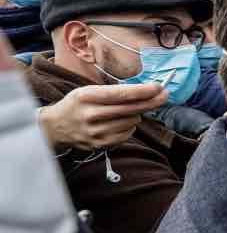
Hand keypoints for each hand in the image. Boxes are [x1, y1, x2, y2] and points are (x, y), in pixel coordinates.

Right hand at [37, 83, 167, 152]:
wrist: (56, 127)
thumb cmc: (78, 105)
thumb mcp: (88, 92)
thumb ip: (114, 93)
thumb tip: (147, 92)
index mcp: (86, 97)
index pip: (121, 94)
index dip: (143, 91)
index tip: (159, 87)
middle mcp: (90, 115)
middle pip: (130, 109)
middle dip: (151, 101)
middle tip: (165, 95)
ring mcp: (95, 132)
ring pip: (132, 121)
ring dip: (135, 115)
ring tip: (124, 111)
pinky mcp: (100, 144)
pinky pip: (127, 134)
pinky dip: (129, 127)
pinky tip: (119, 123)